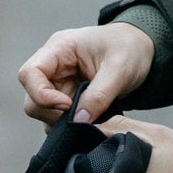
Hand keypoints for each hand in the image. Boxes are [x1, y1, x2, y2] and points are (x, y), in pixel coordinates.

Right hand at [20, 23, 154, 121]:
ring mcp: (58, 82)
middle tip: (83, 117)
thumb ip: (99, 95)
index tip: (68, 106)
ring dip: (62, 121)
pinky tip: (90, 120)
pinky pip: (57, 116)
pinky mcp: (66, 96)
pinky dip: (70, 124)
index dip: (41, 95)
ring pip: (43, 110)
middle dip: (53, 113)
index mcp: (59, 48)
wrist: (143, 49)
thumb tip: (78, 122)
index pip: (29, 74)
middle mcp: (53, 65)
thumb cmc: (130, 48)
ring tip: (91, 117)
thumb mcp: (120, 69)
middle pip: (32, 96)